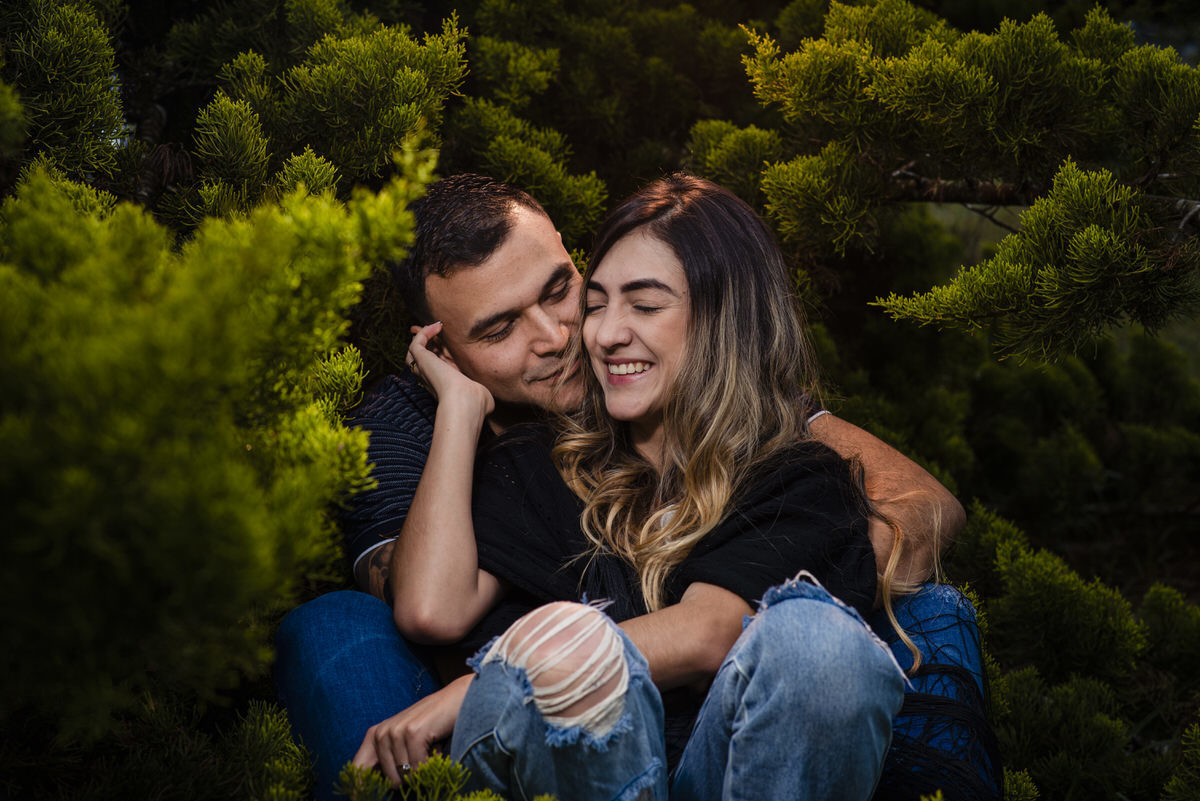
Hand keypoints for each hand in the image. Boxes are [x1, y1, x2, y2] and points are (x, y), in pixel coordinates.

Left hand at [353, 675, 471, 785]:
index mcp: (374, 736)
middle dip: (409, 779)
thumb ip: (389, 762)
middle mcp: (381, 732)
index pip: (357, 770)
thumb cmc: (432, 725)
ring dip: (423, 768)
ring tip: (430, 748)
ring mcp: (395, 731)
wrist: (458, 699)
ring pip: (406, 775)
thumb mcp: (405, 743)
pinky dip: (432, 763)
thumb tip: (385, 787)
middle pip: (391, 780)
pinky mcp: (412, 732)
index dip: (357, 791)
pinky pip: (418, 767)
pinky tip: (436, 746)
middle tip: (422, 758)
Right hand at [407, 322, 493, 417]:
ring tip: (434, 325)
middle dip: (429, 342)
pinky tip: (438, 326)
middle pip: (425, 357)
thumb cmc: (476, 402)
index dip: (442, 352)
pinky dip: (424, 333)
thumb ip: (481, 393)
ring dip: (422, 336)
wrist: (466, 401)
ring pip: (415, 351)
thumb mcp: (481, 393)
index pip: (440, 365)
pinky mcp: (422, 361)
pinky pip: (416, 344)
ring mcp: (425, 370)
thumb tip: (490, 402)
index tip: (448, 342)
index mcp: (446, 384)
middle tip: (435, 328)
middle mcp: (433, 378)